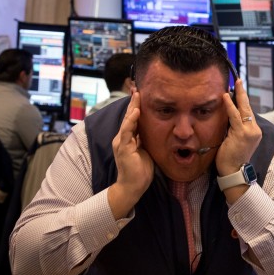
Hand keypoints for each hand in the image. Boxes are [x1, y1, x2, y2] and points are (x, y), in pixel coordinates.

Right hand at [108, 89, 153, 217]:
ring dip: (132, 108)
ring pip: (127, 121)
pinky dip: (131, 121)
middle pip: (129, 116)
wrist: (132, 186)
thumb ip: (145, 139)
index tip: (140, 93)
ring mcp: (121, 143)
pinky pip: (127, 132)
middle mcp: (122, 138)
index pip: (132, 119)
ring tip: (137, 95)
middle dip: (133, 102)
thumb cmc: (140, 170)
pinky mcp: (123, 148)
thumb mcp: (145, 150)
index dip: (136, 106)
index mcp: (127, 138)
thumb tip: (151, 129)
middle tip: (137, 88)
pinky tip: (136, 112)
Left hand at [215, 78, 261, 176]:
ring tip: (234, 84)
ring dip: (238, 95)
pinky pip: (235, 116)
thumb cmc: (231, 158)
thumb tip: (228, 115)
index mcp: (254, 132)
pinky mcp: (242, 134)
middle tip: (238, 81)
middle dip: (243, 93)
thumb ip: (234, 128)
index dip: (242, 101)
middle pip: (248, 108)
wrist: (233, 172)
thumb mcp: (234, 140)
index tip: (238, 90)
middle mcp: (254, 130)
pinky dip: (230, 105)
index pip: (248, 113)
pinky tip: (225, 96)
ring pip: (243, 110)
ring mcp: (250, 132)